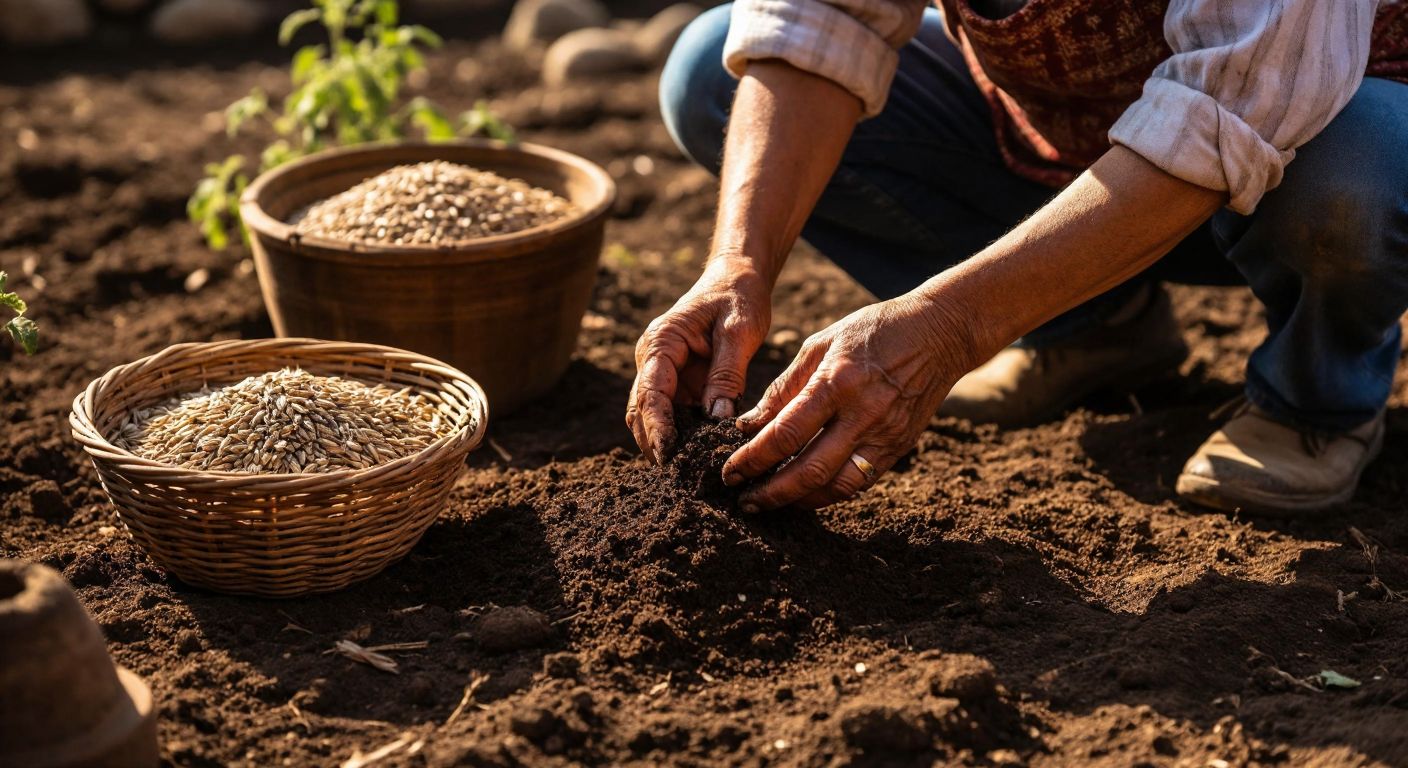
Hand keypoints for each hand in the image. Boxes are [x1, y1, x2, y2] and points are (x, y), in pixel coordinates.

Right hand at [627, 256, 771, 462]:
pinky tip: (699, 457)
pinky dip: (681, 436)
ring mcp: (663, 373)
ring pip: (650, 418)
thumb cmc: (738, 297)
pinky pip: (672, 415)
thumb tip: (716, 419)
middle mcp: (652, 360)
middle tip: (679, 476)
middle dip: (654, 443)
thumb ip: (726, 375)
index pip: (650, 392)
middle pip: (640, 411)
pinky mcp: (678, 384)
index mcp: (660, 343)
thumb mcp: (739, 331)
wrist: (737, 278)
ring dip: (664, 443)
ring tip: (688, 474)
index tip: (668, 455)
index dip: (656, 427)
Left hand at [722, 294, 975, 510]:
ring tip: (770, 502)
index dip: (753, 458)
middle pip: (809, 469)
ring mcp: (885, 434)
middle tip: (743, 499)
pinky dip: (828, 493)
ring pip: (836, 486)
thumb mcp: (821, 344)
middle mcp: (862, 413)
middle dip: (770, 491)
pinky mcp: (899, 447)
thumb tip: (749, 425)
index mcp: (836, 381)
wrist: (939, 334)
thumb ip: (784, 387)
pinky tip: (805, 493)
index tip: (730, 471)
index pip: (786, 433)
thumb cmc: (872, 331)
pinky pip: (859, 482)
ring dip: (798, 500)